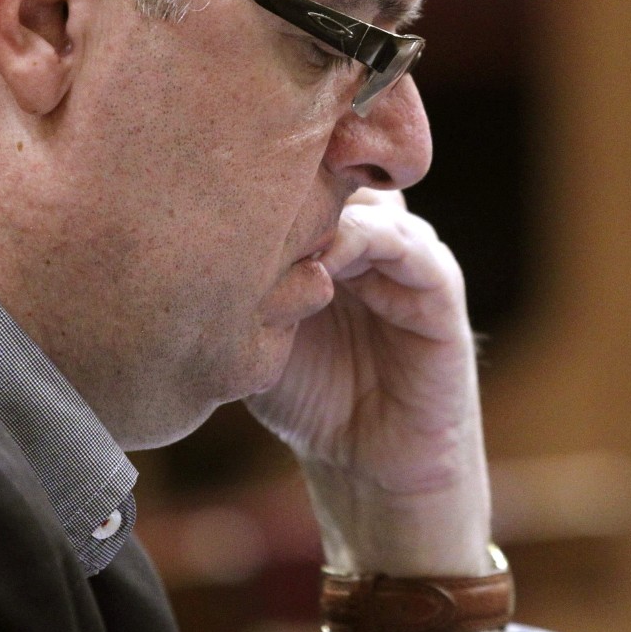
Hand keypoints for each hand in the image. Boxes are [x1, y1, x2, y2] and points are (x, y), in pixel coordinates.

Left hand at [245, 189, 493, 576]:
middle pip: (342, 172)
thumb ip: (244, 281)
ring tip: (278, 232)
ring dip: (325, 211)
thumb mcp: (259, 330)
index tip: (219, 169)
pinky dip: (367, 243)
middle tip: (246, 186)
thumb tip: (190, 234)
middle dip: (298, 175)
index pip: (311, 172)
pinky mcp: (440, 288)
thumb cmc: (309, 398)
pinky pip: (411, 248)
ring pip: (372, 202)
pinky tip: (323, 264)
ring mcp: (411, 256)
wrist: (365, 466)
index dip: (270, 165)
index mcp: (334, 233)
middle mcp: (376, 234)